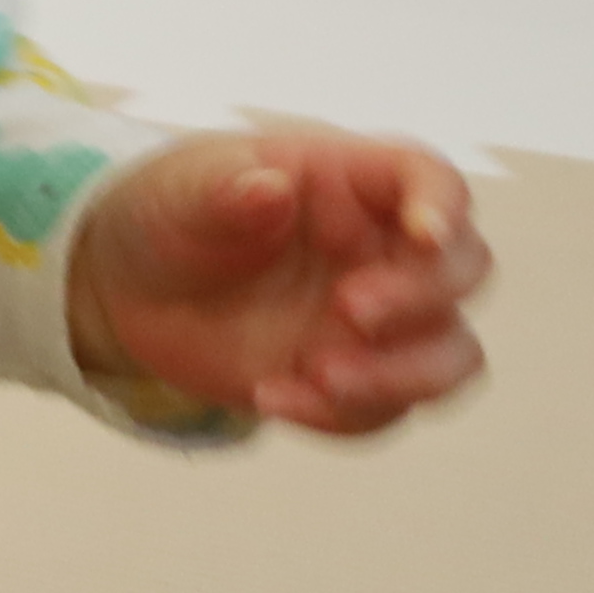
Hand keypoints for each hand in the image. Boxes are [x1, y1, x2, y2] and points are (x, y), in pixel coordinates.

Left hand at [70, 129, 491, 434]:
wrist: (128, 290)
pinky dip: (339, 414)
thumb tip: (270, 187)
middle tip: (350, 311)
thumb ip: (222, 192)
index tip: (424, 233)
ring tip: (320, 374)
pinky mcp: (359, 381)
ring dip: (403, 374)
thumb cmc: (169, 216)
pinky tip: (269, 397)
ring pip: (453, 355)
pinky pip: (386, 412)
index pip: (428, 178)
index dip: (443, 203)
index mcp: (351, 182)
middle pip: (465, 269)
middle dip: (423, 295)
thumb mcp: (177, 194)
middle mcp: (384, 251)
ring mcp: (382, 322)